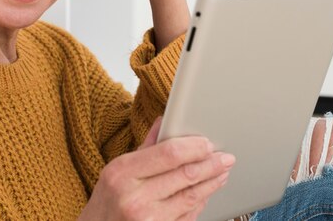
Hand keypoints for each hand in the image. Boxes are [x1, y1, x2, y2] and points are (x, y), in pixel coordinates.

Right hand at [78, 118, 234, 220]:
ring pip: (191, 196)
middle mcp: (134, 197)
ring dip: (211, 183)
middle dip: (210, 164)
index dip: (193, 147)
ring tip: (222, 173)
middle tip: (225, 158)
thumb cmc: (107, 200)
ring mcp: (147, 219)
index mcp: (122, 172)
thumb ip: (145, 147)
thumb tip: (164, 121)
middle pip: (185, 175)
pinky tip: (206, 193)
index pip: (168, 154)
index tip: (207, 143)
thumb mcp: (116, 170)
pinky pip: (188, 216)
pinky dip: (200, 202)